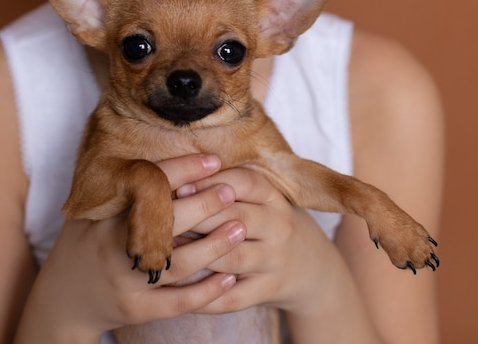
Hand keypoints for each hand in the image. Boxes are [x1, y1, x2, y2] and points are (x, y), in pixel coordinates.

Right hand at [15, 154, 245, 341]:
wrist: (61, 300)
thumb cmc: (84, 245)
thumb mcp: (90, 213)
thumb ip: (121, 192)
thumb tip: (165, 157)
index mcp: (103, 218)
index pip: (148, 187)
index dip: (183, 170)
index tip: (213, 160)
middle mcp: (112, 249)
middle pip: (166, 223)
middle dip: (204, 204)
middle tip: (231, 190)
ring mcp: (125, 282)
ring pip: (177, 264)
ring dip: (214, 246)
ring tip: (240, 227)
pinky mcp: (136, 310)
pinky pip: (177, 303)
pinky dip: (206, 292)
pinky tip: (230, 278)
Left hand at [176, 167, 340, 315]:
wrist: (313, 268)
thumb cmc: (270, 226)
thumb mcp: (263, 202)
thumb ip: (230, 189)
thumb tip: (179, 179)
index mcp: (275, 199)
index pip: (244, 182)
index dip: (210, 182)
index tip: (180, 185)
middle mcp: (280, 227)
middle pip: (234, 218)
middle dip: (196, 217)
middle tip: (163, 219)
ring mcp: (276, 261)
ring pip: (231, 258)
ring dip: (196, 255)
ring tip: (166, 252)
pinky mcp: (269, 290)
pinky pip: (232, 297)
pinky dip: (204, 296)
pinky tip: (179, 290)